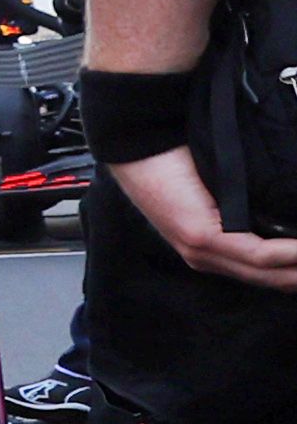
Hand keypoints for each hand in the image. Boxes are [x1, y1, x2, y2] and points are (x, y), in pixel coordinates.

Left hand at [109, 146, 296, 290]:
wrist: (142, 142)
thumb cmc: (183, 158)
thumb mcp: (225, 187)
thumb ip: (254, 209)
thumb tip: (290, 215)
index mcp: (215, 252)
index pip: (270, 276)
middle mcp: (210, 259)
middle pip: (276, 282)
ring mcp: (204, 252)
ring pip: (272, 274)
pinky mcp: (202, 238)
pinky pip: (257, 255)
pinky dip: (291, 254)